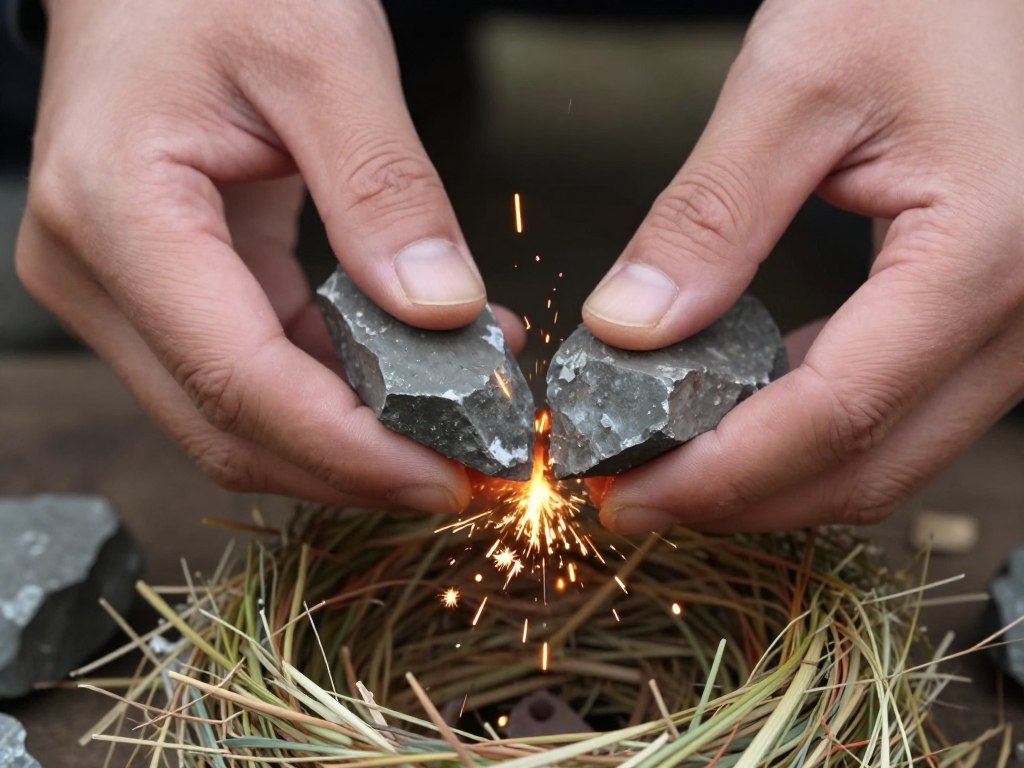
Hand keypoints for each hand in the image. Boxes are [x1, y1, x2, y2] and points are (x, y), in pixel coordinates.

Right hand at [16, 0, 523, 511]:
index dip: (350, 450)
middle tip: (467, 472)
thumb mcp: (323, 56)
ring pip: (240, 415)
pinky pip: (253, 369)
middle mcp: (97, 274)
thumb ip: (383, 188)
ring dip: (352, 433)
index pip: (239, 381)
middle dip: (354, 465)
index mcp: (118, 214)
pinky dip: (337, 386)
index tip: (449, 479)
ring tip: (458, 417)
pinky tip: (415, 368)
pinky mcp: (161, 292)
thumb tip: (444, 312)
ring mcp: (121, 292)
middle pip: (229, 426)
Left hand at [584, 0, 1023, 532]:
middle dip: (739, 499)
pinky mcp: (989, 316)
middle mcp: (1022, 312)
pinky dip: (810, 431)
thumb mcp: (798, 82)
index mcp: (985, 252)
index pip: (835, 413)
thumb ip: (711, 215)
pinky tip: (738, 413)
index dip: (720, 475)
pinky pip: (898, 407)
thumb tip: (629, 328)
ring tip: (670, 464)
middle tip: (634, 497)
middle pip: (868, 464)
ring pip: (889, 453)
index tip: (627, 495)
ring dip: (773, 477)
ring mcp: (1016, 324)